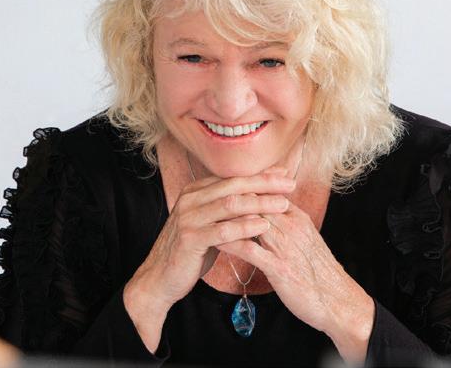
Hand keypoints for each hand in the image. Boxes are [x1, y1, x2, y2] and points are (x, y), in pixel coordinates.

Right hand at [124, 173, 294, 351]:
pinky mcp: (190, 238)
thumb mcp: (208, 224)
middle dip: (264, 184)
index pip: (232, 178)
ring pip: (230, 204)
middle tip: (290, 184)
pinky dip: (245, 226)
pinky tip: (263, 226)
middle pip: (233, 185)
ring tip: (283, 204)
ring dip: (260, 203)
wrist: (160, 277)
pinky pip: (223, 230)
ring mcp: (188, 217)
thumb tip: (257, 197)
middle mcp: (190, 199)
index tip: (284, 174)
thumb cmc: (190, 250)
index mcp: (195, 192)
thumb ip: (226, 210)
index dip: (259, 175)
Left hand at [217, 193, 373, 363]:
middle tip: (205, 194)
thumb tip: (265, 212)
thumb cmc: (318, 272)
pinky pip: (251, 250)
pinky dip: (232, 243)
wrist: (339, 301)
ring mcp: (286, 246)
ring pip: (251, 221)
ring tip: (204, 213)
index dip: (242, 187)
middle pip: (256, 201)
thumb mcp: (304, 239)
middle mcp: (291, 226)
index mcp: (297, 217)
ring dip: (226, 216)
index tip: (219, 185)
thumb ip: (285, 223)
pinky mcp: (280, 268)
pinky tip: (214, 240)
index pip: (266, 192)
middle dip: (229, 196)